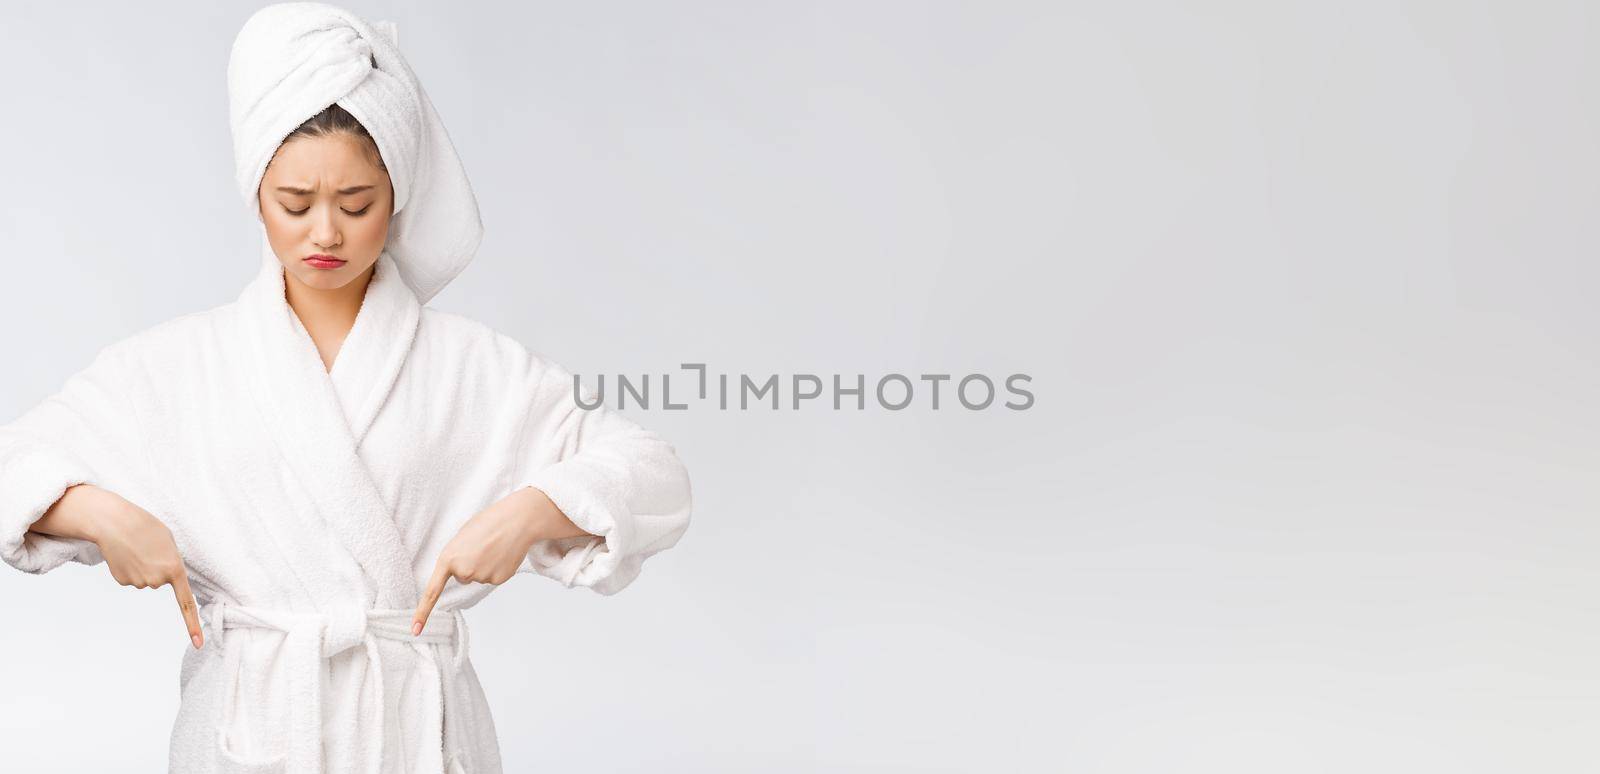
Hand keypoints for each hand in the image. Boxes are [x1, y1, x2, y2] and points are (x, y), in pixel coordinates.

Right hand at [91, 496, 202, 649]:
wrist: (114, 521)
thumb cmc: (145, 527)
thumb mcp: (169, 542)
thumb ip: (172, 563)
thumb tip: (161, 580)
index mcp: (175, 570)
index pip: (186, 603)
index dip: (192, 624)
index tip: (198, 643)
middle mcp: (157, 581)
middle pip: (160, 581)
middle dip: (156, 566)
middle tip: (148, 548)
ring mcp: (138, 583)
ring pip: (144, 580)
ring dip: (141, 566)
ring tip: (136, 549)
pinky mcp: (122, 581)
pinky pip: (131, 578)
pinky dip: (129, 567)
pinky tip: (124, 554)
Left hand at [411, 487, 586, 633]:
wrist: (517, 520)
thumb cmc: (489, 523)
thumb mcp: (463, 536)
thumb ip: (456, 556)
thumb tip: (463, 572)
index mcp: (448, 558)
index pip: (432, 591)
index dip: (422, 612)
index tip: (416, 630)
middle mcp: (463, 572)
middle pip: (463, 577)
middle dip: (470, 564)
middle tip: (481, 545)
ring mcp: (481, 577)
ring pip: (479, 577)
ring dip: (485, 564)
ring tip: (494, 546)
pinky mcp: (498, 580)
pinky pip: (492, 577)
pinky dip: (497, 568)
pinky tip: (503, 554)